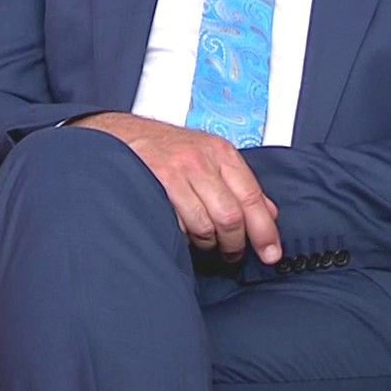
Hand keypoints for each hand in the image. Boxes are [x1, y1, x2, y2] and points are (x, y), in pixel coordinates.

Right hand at [74, 114, 281, 264]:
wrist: (120, 136)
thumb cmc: (166, 149)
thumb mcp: (209, 156)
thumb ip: (240, 184)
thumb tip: (270, 214)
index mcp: (221, 153)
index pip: (252, 197)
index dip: (264, 231)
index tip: (270, 253)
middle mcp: (201, 160)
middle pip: (231, 216)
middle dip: (235, 244)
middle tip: (232, 254)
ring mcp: (177, 172)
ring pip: (206, 225)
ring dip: (208, 244)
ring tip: (205, 245)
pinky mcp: (155, 185)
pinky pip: (178, 225)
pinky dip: (184, 237)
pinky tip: (182, 232)